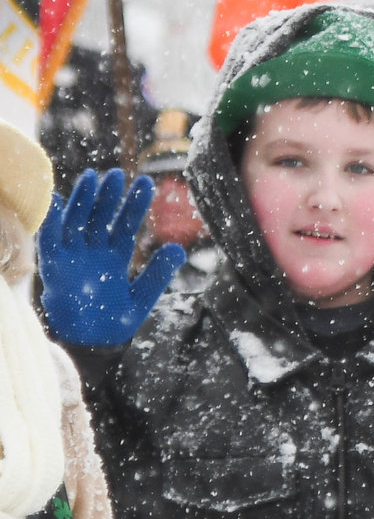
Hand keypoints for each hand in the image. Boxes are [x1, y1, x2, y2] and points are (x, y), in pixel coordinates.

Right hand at [38, 168, 185, 346]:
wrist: (90, 344)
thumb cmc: (114, 321)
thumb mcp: (142, 296)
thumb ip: (158, 273)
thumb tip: (178, 248)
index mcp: (116, 256)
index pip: (126, 225)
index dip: (135, 204)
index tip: (147, 183)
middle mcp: (93, 251)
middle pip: (101, 218)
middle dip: (109, 196)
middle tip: (117, 174)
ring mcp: (73, 256)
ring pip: (76, 222)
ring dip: (82, 200)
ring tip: (91, 178)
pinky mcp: (53, 266)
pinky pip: (50, 239)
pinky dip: (51, 220)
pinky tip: (54, 199)